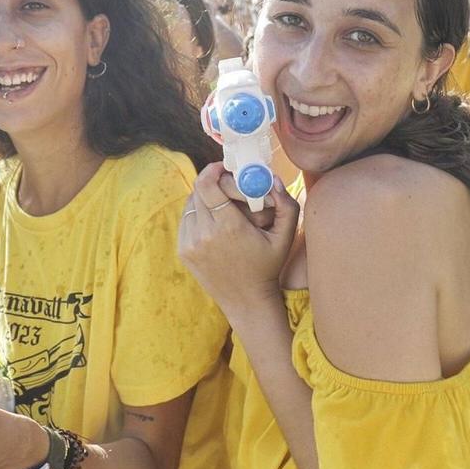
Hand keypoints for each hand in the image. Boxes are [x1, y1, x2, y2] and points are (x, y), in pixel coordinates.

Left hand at [177, 164, 297, 312]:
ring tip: (222, 206)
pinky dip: (197, 214)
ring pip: (190, 204)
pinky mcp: (183, 250)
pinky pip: (186, 219)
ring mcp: (190, 243)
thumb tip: (273, 180)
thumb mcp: (285, 237)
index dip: (213, 170)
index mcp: (229, 227)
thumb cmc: (268, 266)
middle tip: (227, 186)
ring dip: (205, 198)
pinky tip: (214, 222)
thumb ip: (286, 205)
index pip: (207, 184)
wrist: (246, 300)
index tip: (225, 168)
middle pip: (198, 191)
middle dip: (213, 183)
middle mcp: (204, 234)